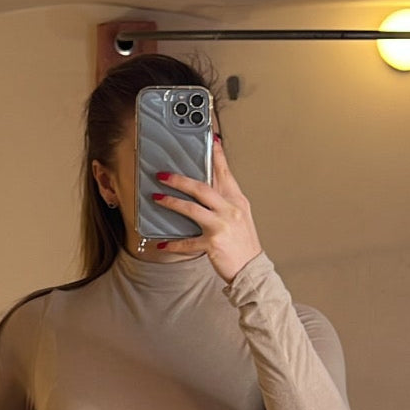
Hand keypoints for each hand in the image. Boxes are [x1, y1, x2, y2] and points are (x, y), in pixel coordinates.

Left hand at [150, 135, 263, 282]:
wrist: (252, 269)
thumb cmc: (244, 244)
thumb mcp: (240, 217)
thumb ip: (225, 201)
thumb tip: (206, 189)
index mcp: (237, 201)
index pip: (225, 173)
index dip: (216, 155)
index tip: (210, 139)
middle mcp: (230, 210)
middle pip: (202, 187)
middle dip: (179, 180)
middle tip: (163, 174)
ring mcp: (221, 226)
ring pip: (192, 209)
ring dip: (171, 202)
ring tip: (157, 198)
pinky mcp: (213, 243)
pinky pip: (188, 242)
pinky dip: (174, 244)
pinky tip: (162, 244)